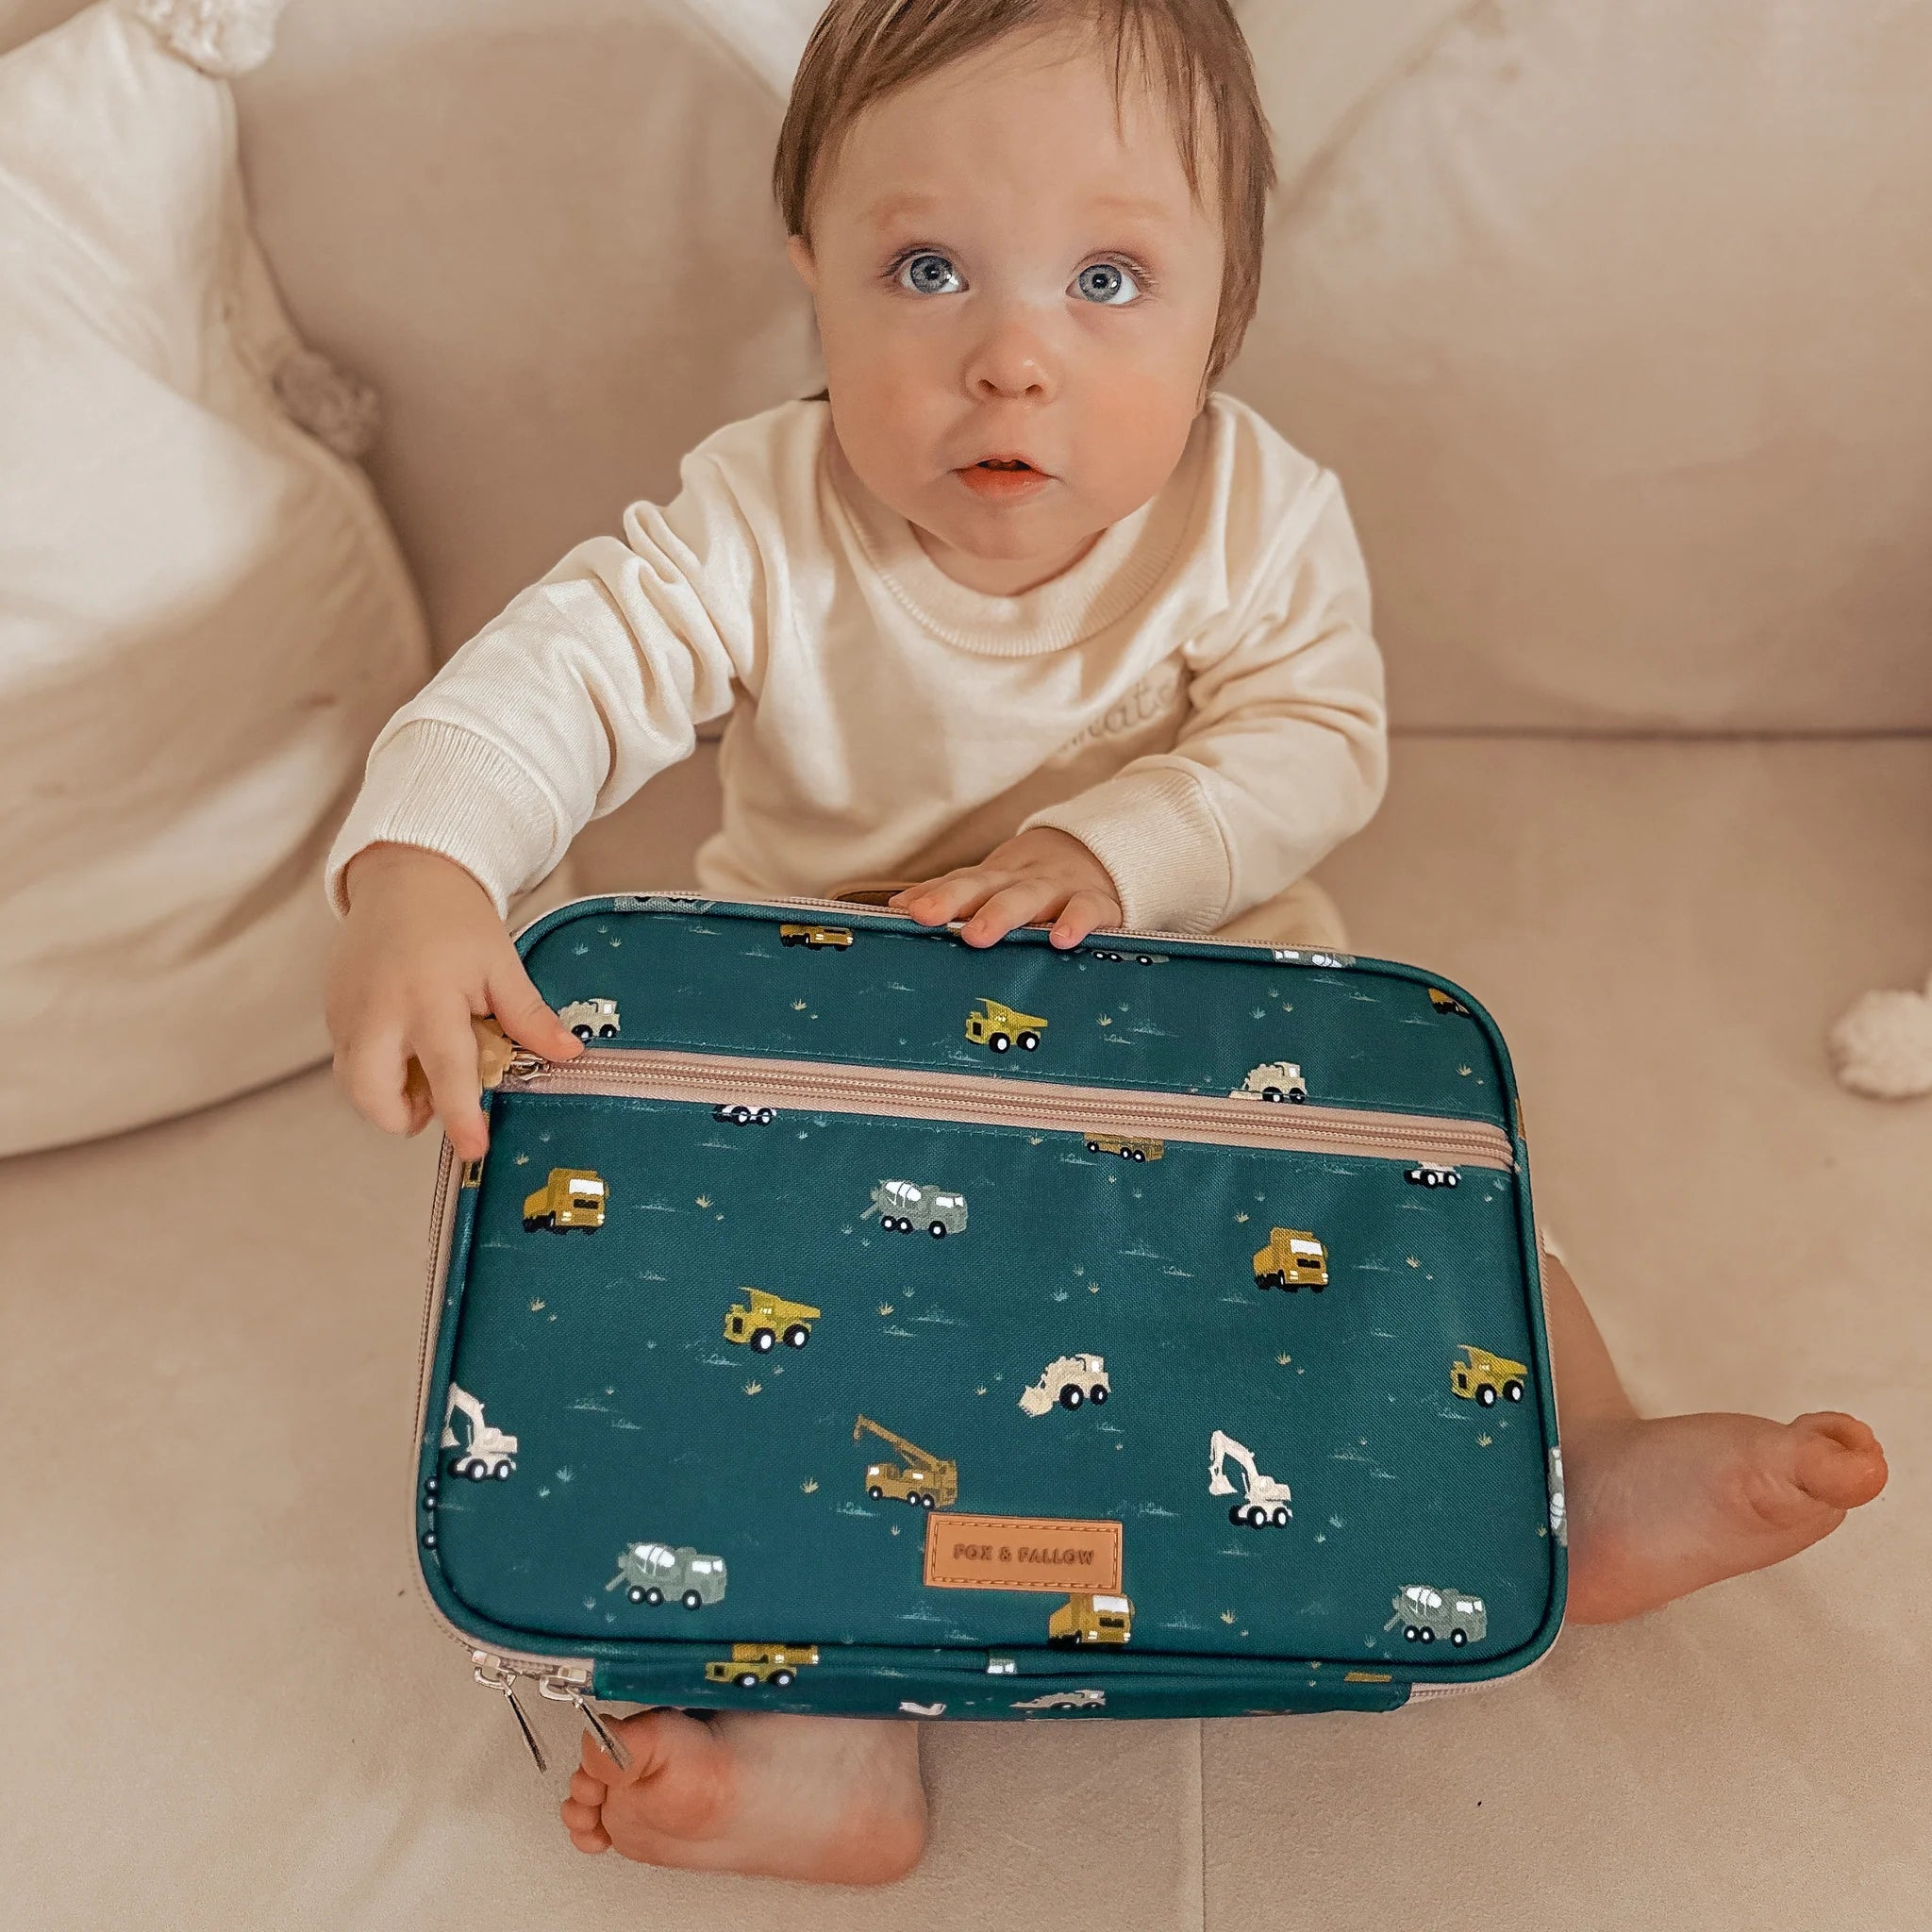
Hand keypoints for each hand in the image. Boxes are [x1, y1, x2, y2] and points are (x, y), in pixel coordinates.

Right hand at [325, 844, 583, 1161]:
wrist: (404, 876)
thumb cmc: (455, 919)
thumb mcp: (501, 965)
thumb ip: (528, 1016)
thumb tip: (568, 1054)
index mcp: (429, 998)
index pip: (446, 1073)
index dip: (460, 1118)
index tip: (473, 1148)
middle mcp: (379, 1010)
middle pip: (374, 1094)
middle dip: (403, 1115)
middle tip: (437, 1099)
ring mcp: (346, 1011)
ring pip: (353, 1084)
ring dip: (387, 1095)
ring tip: (425, 1064)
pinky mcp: (331, 1008)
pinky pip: (345, 1058)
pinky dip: (374, 1068)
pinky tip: (405, 1041)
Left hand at [887, 828, 1123, 949]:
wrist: (1104, 852)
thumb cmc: (1036, 881)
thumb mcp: (995, 882)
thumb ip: (952, 894)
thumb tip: (896, 906)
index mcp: (997, 878)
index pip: (961, 882)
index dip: (933, 894)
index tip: (904, 911)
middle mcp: (1023, 880)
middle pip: (986, 886)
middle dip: (955, 901)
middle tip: (927, 918)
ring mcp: (1060, 889)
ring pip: (1029, 897)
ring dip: (1002, 913)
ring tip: (977, 934)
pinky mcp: (1098, 902)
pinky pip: (1087, 909)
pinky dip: (1076, 921)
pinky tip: (1061, 940)